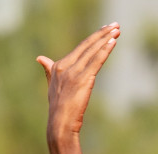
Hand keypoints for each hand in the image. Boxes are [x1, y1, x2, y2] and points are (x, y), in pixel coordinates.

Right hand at [36, 24, 119, 141]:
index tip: (105, 30)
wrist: (59, 124)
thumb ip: (48, 70)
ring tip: (117, 30)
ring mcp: (74, 73)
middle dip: (102, 34)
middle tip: (115, 25)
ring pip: (93, 51)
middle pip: (87, 45)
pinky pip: (96, 62)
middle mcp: (65, 66)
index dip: (94, 37)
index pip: (80, 47)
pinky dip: (105, 51)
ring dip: (106, 39)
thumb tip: (40, 58)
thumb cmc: (58, 108)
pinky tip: (113, 42)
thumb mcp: (52, 85)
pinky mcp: (83, 80)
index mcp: (59, 66)